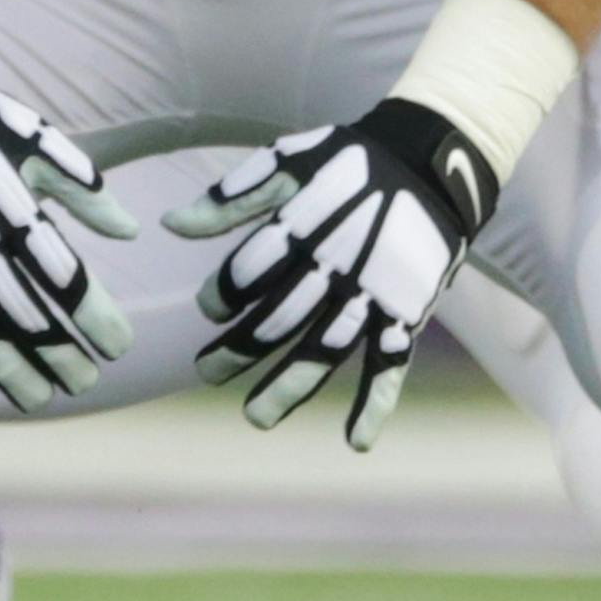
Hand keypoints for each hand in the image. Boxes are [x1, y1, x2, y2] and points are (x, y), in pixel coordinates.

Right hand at [0, 46, 134, 414]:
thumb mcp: (31, 137)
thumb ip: (80, 186)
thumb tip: (131, 231)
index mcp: (15, 210)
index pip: (65, 278)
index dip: (95, 317)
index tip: (120, 345)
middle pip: (26, 316)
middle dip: (61, 354)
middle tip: (87, 381)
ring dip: (11, 370)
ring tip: (42, 398)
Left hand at [164, 99, 497, 449]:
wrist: (431, 161)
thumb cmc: (350, 161)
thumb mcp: (290, 160)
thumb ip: (232, 196)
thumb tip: (169, 224)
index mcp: (304, 225)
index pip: (249, 273)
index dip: (221, 296)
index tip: (211, 310)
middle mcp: (336, 263)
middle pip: (278, 318)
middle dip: (237, 351)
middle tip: (207, 372)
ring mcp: (373, 292)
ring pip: (325, 349)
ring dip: (290, 387)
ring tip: (255, 417)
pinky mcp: (406, 311)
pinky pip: (391, 362)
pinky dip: (376, 402)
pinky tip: (355, 441)